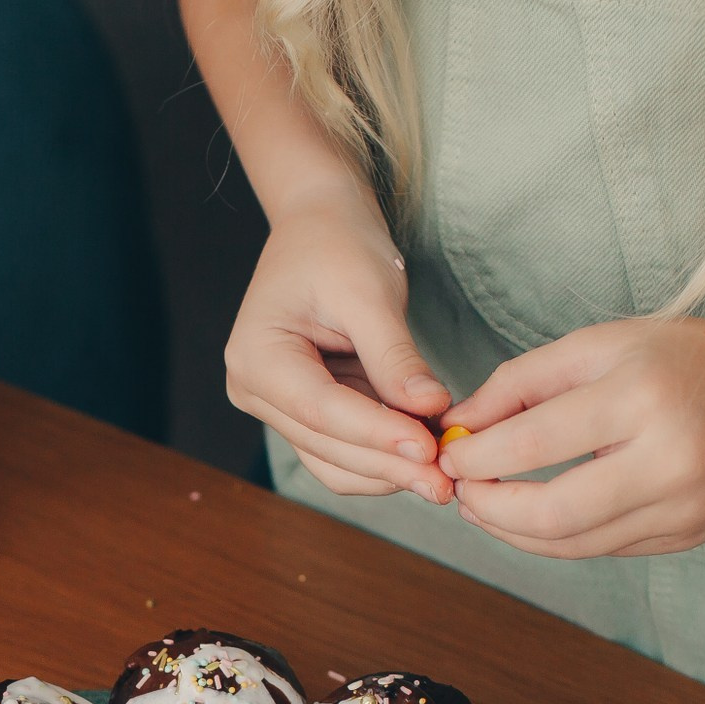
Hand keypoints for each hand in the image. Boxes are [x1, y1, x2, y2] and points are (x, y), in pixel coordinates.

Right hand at [223, 193, 450, 497]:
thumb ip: (395, 356)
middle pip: (327, 445)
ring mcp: (277, 406)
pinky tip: (424, 457)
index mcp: (257, 356)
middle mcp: (256, 390)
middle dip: (389, 463)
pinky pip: (343, 452)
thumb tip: (430, 409)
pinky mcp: (305, 413)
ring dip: (388, 470)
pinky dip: (383, 458)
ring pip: (334, 461)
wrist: (320, 224)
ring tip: (443, 473)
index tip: (430, 451)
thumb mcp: (369, 292)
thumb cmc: (337, 244)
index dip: (377, 434)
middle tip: (449, 480)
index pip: (321, 409)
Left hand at [434, 314, 704, 557]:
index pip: (535, 445)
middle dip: (491, 510)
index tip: (449, 457)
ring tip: (487, 506)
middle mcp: (670, 459)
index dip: (478, 460)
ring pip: (574, 544)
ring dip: (515, 532)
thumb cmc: (680, 359)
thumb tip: (455, 428)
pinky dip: (557, 539)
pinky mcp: (688, 535)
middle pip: (552, 513)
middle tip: (461, 494)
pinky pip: (603, 549)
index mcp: (643, 397)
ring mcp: (685, 507)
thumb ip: (519, 384)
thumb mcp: (598, 345)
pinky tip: (533, 518)